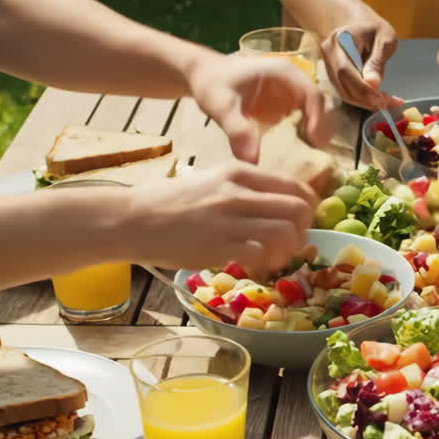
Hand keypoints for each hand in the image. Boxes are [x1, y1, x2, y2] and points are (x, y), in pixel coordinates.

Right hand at [124, 163, 316, 274]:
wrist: (133, 219)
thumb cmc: (168, 202)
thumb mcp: (210, 181)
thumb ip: (242, 189)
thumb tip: (275, 205)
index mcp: (239, 172)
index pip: (294, 186)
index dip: (306, 207)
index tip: (299, 222)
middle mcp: (239, 193)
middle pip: (298, 209)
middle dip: (303, 230)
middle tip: (291, 243)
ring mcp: (230, 220)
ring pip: (285, 232)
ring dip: (288, 249)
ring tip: (275, 257)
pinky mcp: (220, 246)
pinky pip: (262, 254)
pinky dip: (267, 263)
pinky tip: (257, 266)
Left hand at [186, 52, 332, 163]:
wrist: (202, 75)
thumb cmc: (212, 83)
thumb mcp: (221, 105)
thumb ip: (237, 130)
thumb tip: (253, 161)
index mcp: (284, 74)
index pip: (313, 95)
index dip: (319, 118)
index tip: (314, 142)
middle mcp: (293, 83)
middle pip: (321, 106)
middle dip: (322, 129)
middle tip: (314, 155)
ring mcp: (291, 95)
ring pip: (316, 115)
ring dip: (316, 135)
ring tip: (307, 157)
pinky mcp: (286, 108)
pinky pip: (303, 123)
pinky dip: (304, 138)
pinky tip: (295, 154)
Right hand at [320, 16, 402, 110]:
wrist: (357, 24)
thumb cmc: (374, 28)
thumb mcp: (384, 38)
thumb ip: (377, 60)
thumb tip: (373, 84)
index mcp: (339, 40)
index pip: (345, 70)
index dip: (362, 88)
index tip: (381, 99)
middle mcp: (329, 54)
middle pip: (343, 84)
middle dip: (366, 98)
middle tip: (389, 103)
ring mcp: (328, 66)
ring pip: (344, 92)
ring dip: (366, 102)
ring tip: (388, 102)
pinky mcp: (333, 76)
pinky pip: (346, 92)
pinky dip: (363, 99)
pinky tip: (378, 99)